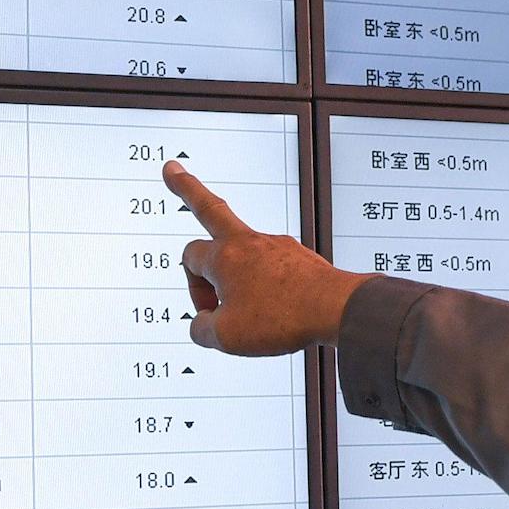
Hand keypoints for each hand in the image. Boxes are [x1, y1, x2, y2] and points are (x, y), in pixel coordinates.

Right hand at [162, 160, 365, 355]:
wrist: (335, 309)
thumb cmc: (281, 318)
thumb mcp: (227, 337)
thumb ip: (202, 330)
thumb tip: (201, 325)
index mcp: (224, 257)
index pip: (189, 259)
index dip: (193, 288)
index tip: (209, 312)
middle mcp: (248, 243)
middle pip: (210, 208)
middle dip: (187, 188)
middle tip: (173, 171)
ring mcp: (276, 245)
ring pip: (245, 247)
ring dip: (238, 264)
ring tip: (244, 287)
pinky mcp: (298, 257)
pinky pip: (273, 266)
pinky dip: (268, 281)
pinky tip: (278, 302)